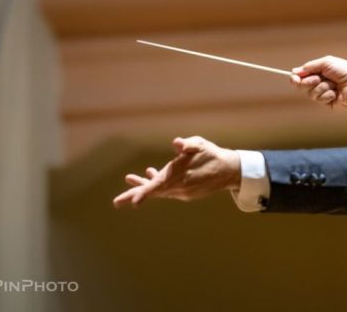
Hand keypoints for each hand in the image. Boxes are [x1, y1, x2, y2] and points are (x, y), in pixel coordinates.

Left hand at [112, 136, 240, 207]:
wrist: (229, 171)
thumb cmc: (212, 155)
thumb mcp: (200, 145)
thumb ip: (187, 144)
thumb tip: (177, 143)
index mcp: (179, 175)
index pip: (159, 186)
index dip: (145, 192)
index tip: (133, 203)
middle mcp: (178, 186)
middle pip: (154, 192)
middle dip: (135, 194)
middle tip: (117, 203)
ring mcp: (181, 191)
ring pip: (159, 189)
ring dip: (144, 185)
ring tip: (129, 178)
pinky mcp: (184, 191)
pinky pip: (167, 188)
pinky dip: (157, 183)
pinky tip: (150, 173)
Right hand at [291, 55, 346, 107]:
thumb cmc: (344, 70)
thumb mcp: (326, 63)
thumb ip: (310, 67)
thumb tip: (294, 71)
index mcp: (318, 73)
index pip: (301, 77)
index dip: (295, 78)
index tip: (294, 78)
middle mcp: (319, 84)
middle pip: (302, 86)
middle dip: (308, 82)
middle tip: (317, 79)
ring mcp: (323, 94)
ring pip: (311, 93)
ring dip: (321, 87)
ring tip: (332, 85)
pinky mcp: (327, 103)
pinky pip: (320, 100)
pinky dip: (327, 95)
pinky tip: (336, 93)